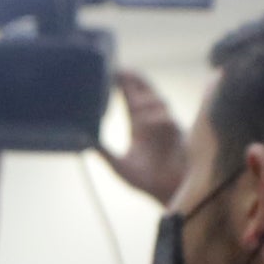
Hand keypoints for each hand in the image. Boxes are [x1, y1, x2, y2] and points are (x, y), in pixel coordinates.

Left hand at [105, 71, 187, 202]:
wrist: (168, 194)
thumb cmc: (146, 180)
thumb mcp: (119, 166)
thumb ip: (104, 153)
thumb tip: (84, 142)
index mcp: (138, 125)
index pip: (130, 97)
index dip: (123, 82)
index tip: (113, 69)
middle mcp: (153, 121)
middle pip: (146, 91)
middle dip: (136, 79)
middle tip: (122, 71)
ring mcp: (167, 125)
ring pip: (157, 102)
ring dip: (143, 101)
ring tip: (130, 102)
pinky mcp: (179, 134)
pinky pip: (166, 119)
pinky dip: (154, 117)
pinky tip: (142, 121)